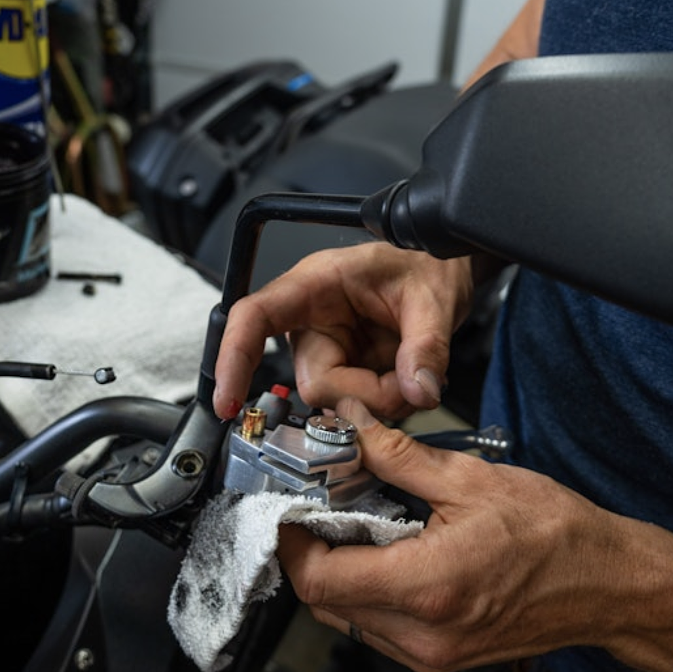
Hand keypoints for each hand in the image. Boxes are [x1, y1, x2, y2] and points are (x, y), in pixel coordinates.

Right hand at [213, 242, 472, 419]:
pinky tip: (405, 379)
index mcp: (315, 284)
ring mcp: (327, 349)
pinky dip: (386, 402)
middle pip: (313, 382)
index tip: (228, 400)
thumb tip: (418, 391)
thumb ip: (427, 347)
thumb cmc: (427, 263)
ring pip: (335, 402)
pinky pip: (356, 407)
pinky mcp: (345, 371)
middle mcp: (312, 319)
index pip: (255, 318)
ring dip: (380, 399)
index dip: (233, 358)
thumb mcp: (433, 298)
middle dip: (366, 393)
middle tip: (411, 379)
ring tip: (412, 371)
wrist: (443, 273)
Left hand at [277, 398, 672, 671]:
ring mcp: (432, 654)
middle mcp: (422, 634)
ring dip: (339, 570)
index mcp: (426, 587)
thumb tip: (352, 430)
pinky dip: (368, 588)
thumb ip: (398, 457)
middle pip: (324, 599)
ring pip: (348, 615)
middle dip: (312, 551)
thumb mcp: (471, 479)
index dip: (292, 539)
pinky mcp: (441, 656)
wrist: (610, 584)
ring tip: (359, 523)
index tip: (291, 507)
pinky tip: (388, 550)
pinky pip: (378, 625)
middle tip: (322, 506)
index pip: (318, 577)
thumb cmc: (557, 535)